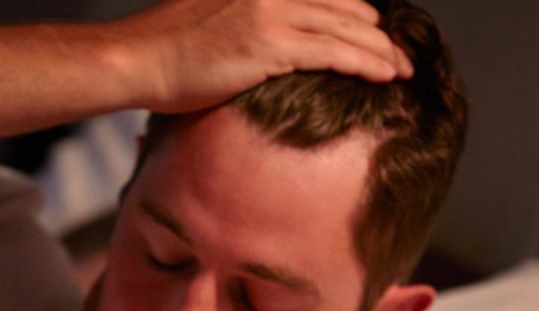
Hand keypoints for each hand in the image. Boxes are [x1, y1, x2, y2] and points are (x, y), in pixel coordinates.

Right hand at [116, 0, 412, 113]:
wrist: (136, 60)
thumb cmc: (163, 52)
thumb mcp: (211, 22)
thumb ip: (247, 26)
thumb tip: (262, 52)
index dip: (358, 16)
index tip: (375, 38)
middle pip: (347, 6)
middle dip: (377, 33)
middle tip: (398, 58)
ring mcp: (272, 13)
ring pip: (349, 28)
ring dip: (382, 51)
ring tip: (402, 71)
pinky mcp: (270, 43)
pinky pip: (335, 51)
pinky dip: (367, 63)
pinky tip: (387, 76)